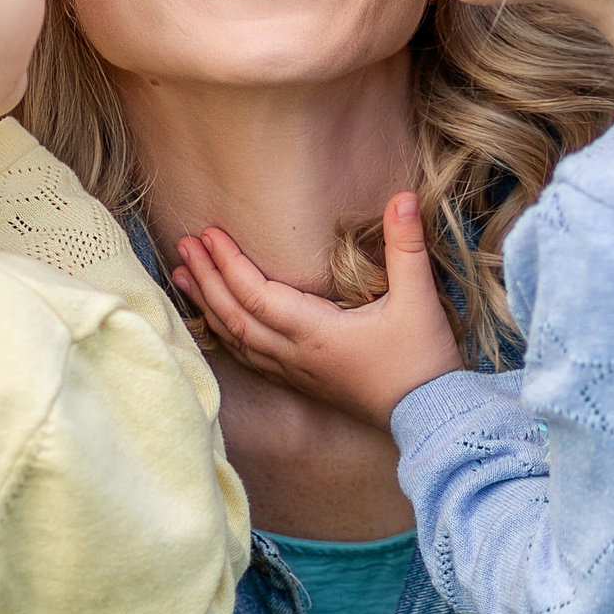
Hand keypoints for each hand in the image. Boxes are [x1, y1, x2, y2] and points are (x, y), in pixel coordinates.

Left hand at [170, 192, 465, 427]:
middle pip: (235, 316)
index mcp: (316, 332)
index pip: (256, 294)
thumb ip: (406, 246)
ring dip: (208, 307)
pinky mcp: (303, 382)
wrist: (431, 417)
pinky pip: (251, 358)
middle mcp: (296, 354)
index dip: (228, 263)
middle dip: (205, 280)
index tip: (208, 233)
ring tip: (182, 278)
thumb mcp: (419, 299)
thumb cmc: (422, 360)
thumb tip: (404, 197)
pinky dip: (226, 335)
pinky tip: (217, 323)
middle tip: (182, 247)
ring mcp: (296, 372)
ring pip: (237, 340)